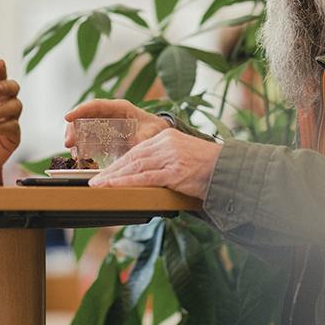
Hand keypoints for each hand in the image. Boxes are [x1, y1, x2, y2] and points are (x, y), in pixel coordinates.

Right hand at [64, 99, 171, 148]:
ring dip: (76, 139)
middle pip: (85, 117)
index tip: (68, 117)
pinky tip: (80, 157)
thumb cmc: (156, 129)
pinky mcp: (104, 136)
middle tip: (69, 143)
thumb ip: (145, 136)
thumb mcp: (153, 131)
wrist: (159, 136)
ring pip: (84, 128)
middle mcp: (109, 114)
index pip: (96, 105)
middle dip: (74, 128)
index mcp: (120, 108)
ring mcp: (105, 125)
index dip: (80, 110)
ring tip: (73, 152)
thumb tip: (137, 143)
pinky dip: (83, 147)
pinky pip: (89, 139)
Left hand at [89, 130, 221, 199]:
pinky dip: (127, 182)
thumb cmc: (207, 170)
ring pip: (135, 167)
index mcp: (167, 137)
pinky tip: (114, 186)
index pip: (137, 151)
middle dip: (112, 171)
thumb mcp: (183, 158)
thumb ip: (164, 163)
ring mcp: (171, 157)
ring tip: (99, 185)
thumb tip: (143, 177)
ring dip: (114, 177)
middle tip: (95, 180)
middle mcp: (166, 143)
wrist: (229, 170)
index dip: (119, 163)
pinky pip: (145, 177)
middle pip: (132, 157)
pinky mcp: (175, 171)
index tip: (105, 173)